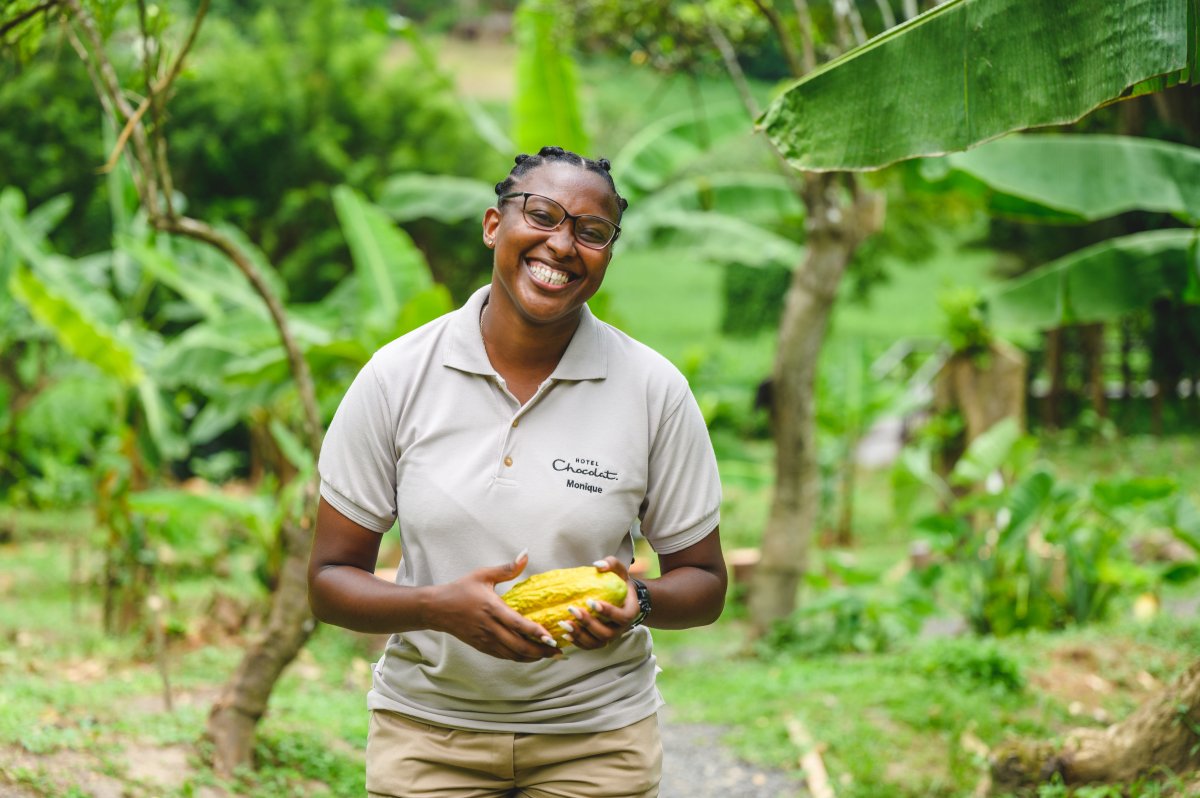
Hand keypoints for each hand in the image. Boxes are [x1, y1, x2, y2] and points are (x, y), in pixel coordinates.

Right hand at [426, 552, 561, 662]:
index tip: (551, 638)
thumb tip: (526, 554)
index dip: (535, 632)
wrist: (437, 608)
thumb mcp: (483, 575)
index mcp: (491, 608)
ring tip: (548, 655)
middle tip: (557, 652)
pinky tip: (530, 656)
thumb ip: (507, 568)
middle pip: (518, 646)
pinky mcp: (481, 646)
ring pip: (512, 654)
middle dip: (539, 651)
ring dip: (531, 657)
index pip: (517, 624)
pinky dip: (518, 658)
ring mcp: (485, 639)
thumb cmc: (461, 589)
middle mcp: (489, 627)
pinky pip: (503, 656)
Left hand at [557, 556, 639, 649]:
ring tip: (565, 623)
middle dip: (589, 623)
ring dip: (580, 635)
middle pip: (608, 633)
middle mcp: (622, 628)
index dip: (608, 612)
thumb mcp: (619, 570)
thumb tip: (598, 565)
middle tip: (573, 610)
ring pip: (597, 643)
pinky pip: (589, 646)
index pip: (622, 617)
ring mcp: (611, 636)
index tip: (591, 601)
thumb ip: (612, 564)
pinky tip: (565, 633)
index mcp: (630, 612)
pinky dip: (577, 642)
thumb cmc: (619, 582)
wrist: (620, 598)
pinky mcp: (600, 641)